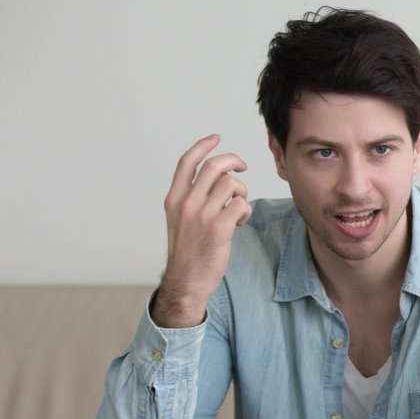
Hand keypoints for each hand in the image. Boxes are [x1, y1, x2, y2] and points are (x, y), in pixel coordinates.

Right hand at [152, 134, 251, 328]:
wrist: (187, 281)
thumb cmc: (188, 251)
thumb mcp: (179, 220)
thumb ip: (191, 198)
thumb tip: (216, 178)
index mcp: (174, 198)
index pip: (187, 161)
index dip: (203, 145)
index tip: (216, 137)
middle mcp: (186, 203)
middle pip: (214, 166)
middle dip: (234, 161)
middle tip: (243, 168)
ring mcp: (202, 215)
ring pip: (231, 184)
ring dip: (241, 193)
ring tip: (238, 209)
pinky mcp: (219, 228)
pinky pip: (241, 204)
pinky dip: (245, 210)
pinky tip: (240, 222)